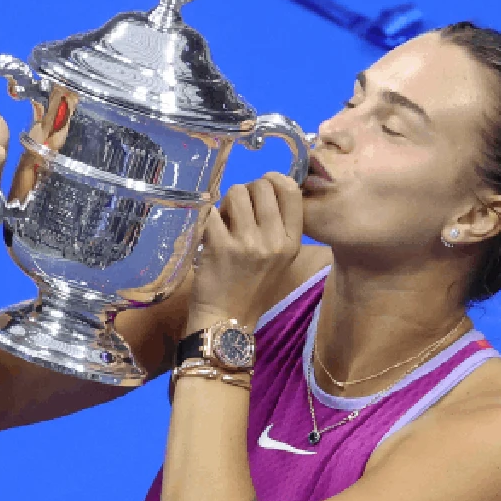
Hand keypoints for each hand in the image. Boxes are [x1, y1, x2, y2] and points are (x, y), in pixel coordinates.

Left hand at [189, 173, 303, 325]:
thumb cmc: (251, 289)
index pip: (291, 191)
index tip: (262, 185)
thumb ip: (277, 227)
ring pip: (237, 192)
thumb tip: (265, 187)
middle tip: (237, 209)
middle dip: (247, 190)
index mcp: (292, 242)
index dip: (274, 179)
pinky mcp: (220, 246)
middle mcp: (274, 240)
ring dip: (227, 201)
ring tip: (223, 220)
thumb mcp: (279, 260)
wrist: (226, 321)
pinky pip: (212, 211)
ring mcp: (247, 243)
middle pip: (262, 186)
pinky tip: (209, 230)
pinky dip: (208, 216)